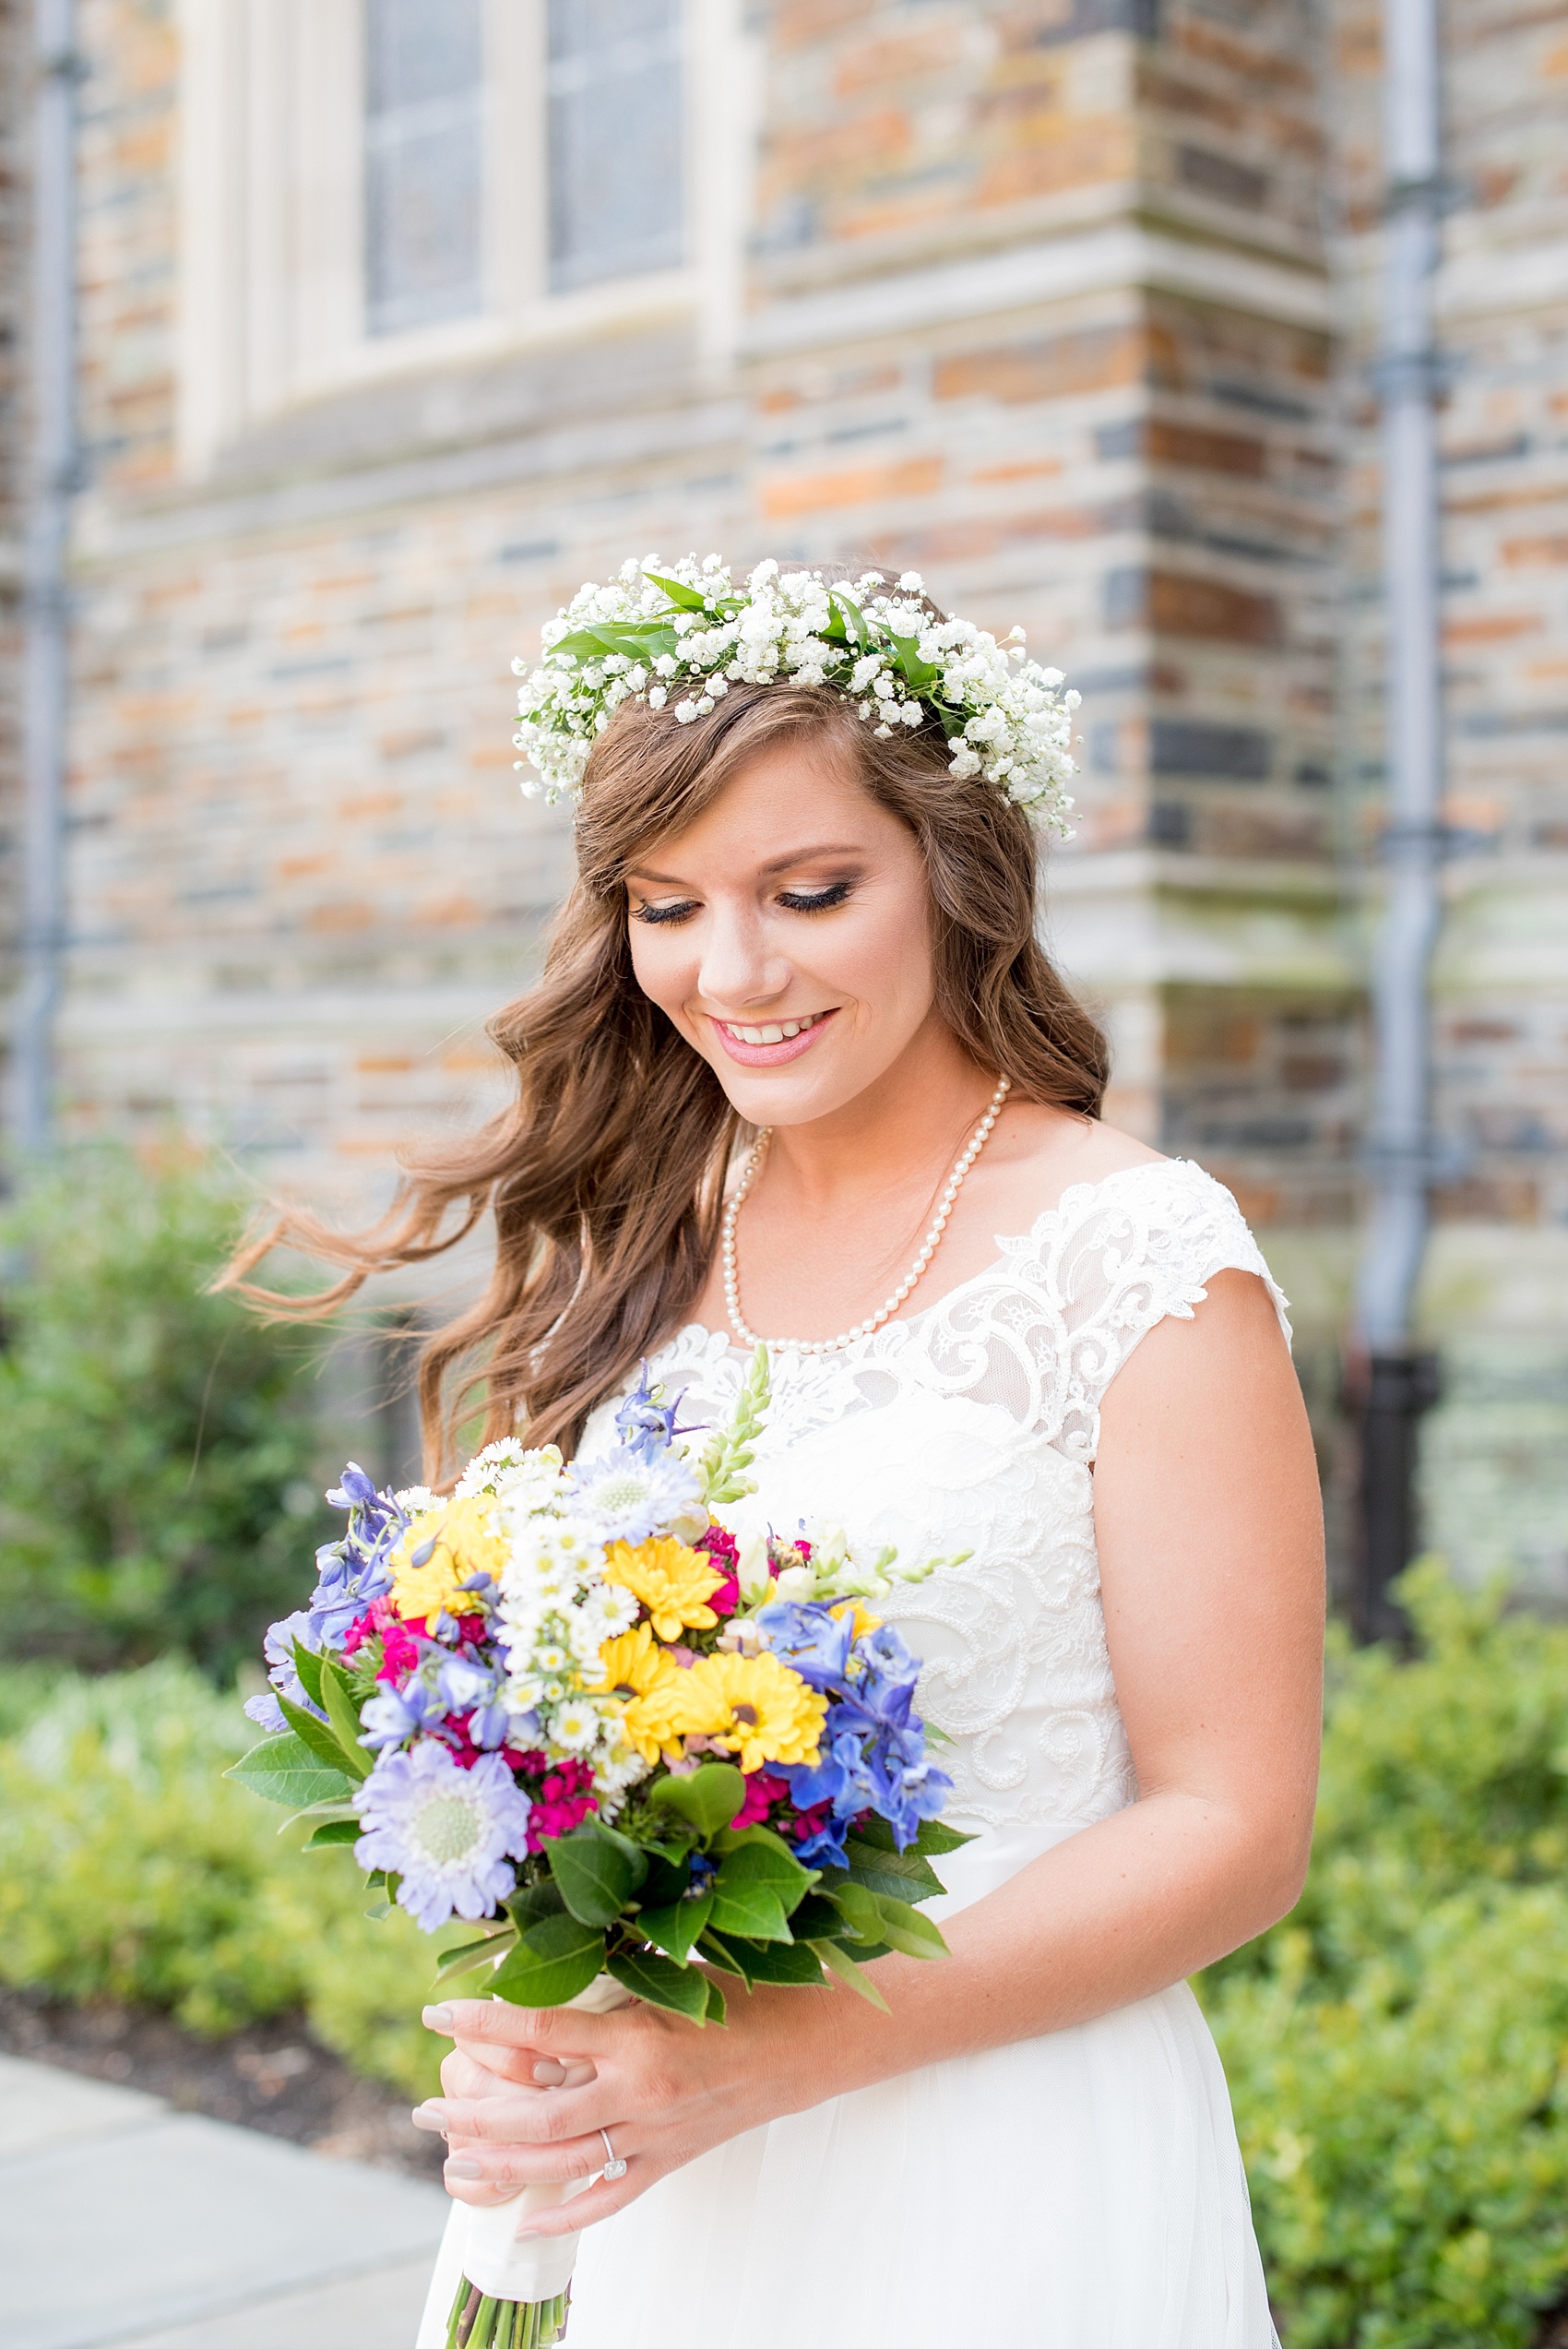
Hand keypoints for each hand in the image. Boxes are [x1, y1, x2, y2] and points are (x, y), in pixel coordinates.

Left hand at [411, 1983, 835, 2234]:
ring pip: (561, 2164)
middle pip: (535, 2116)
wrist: (807, 2042)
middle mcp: (639, 2091)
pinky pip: (609, 2198)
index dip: (482, 2021)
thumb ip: (606, 1985)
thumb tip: (539, 1975)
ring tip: (455, 2158)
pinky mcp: (669, 2161)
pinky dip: (566, 2214)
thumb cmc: (741, 1992)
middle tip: (428, 2109)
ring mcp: (653, 2134)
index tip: (437, 2012)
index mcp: (636, 2034)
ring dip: (501, 2163)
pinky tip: (527, 2219)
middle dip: (474, 2114)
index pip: (539, 2030)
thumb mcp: (669, 1975)